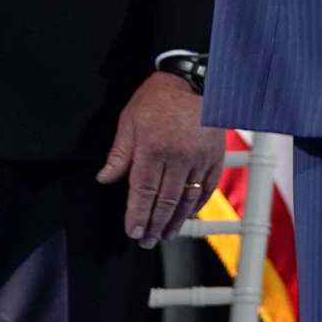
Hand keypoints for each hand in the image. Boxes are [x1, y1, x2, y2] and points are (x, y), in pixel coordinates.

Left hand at [95, 71, 224, 246]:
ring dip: (176, 220)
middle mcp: (178, 156)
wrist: (194, 79)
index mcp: (152, 148)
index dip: (137, 215)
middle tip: (147, 241)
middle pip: (166, 200)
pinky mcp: (216, 155)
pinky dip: (198, 203)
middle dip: (154, 224)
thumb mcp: (129, 120)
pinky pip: (207, 186)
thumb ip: (119, 153)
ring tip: (167, 235)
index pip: (143, 191)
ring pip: (188, 197)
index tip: (133, 232)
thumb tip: (105, 179)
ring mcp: (200, 157)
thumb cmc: (157, 98)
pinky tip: (189, 214)